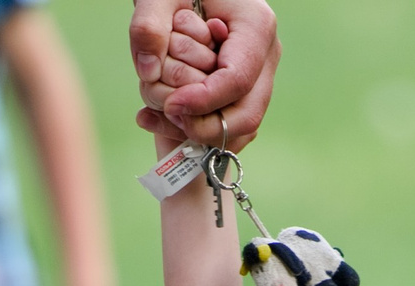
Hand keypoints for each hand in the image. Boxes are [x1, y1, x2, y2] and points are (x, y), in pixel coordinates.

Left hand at [131, 0, 276, 148]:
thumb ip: (147, 26)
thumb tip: (149, 72)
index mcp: (256, 26)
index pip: (237, 81)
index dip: (203, 101)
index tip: (170, 105)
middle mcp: (266, 54)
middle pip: (247, 114)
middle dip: (206, 126)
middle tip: (169, 115)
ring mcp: (260, 75)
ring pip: (241, 126)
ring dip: (200, 129)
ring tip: (160, 113)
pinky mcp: (247, 89)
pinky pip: (229, 125)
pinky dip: (199, 128)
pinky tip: (163, 117)